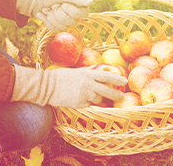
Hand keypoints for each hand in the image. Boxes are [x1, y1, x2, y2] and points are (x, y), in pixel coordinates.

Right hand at [11, 65, 126, 107]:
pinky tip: (89, 103)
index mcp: (88, 74)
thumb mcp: (75, 71)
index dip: (117, 78)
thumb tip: (96, 68)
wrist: (47, 86)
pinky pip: (90, 105)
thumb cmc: (60, 77)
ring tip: (103, 101)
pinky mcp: (79, 103)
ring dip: (101, 101)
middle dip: (116, 94)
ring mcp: (84, 94)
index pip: (107, 76)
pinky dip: (91, 104)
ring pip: (99, 100)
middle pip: (107, 90)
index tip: (125, 81)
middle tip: (121, 97)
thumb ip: (87, 70)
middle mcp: (88, 84)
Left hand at [16, 0, 91, 31]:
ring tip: (49, 8)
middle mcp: (76, 15)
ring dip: (51, 16)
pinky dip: (46, 20)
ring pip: (61, 26)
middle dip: (58, 12)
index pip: (81, 14)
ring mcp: (67, 22)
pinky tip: (45, 14)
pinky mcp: (59, 27)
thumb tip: (91, 1)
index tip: (62, 2)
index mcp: (81, 5)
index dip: (69, 9)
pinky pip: (54, 29)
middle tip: (54, 4)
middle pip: (70, 22)